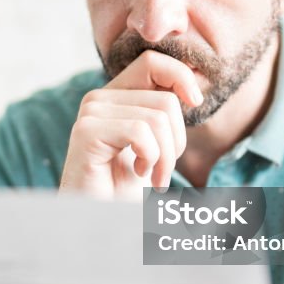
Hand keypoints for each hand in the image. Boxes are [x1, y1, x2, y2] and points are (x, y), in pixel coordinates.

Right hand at [59, 50, 203, 199]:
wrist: (100, 222)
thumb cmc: (126, 188)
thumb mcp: (154, 144)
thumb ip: (164, 113)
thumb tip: (192, 91)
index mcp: (115, 96)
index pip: (153, 61)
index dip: (182, 76)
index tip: (196, 102)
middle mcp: (99, 98)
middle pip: (165, 99)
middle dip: (177, 141)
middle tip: (163, 170)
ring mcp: (91, 113)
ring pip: (157, 118)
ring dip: (166, 157)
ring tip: (153, 176)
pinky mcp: (87, 132)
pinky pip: (140, 132)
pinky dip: (151, 159)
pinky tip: (138, 174)